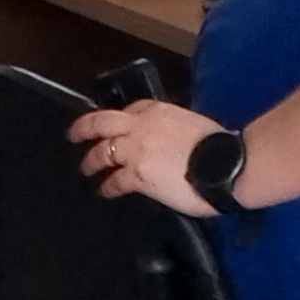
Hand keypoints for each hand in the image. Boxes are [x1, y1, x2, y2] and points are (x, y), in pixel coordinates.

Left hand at [70, 100, 223, 217]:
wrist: (226, 166)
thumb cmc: (220, 149)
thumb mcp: (193, 127)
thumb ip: (174, 130)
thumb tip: (173, 143)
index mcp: (158, 111)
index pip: (131, 108)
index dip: (118, 117)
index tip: (111, 123)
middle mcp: (141, 126)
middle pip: (101, 122)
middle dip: (83, 127)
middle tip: (72, 135)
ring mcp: (136, 150)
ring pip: (103, 151)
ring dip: (90, 160)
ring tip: (84, 168)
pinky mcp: (137, 175)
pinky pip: (114, 181)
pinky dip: (106, 186)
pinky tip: (103, 191)